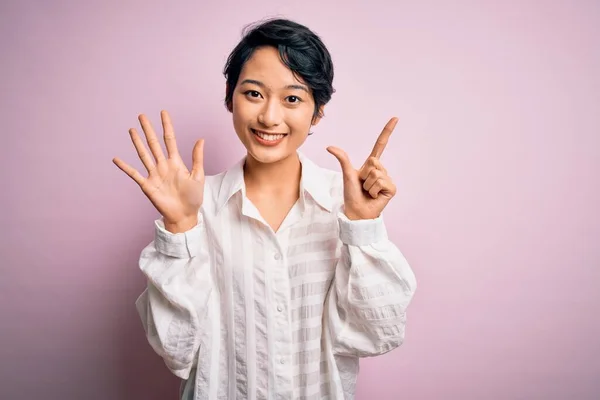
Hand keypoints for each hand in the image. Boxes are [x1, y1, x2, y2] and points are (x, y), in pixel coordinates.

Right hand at [113, 110, 204, 232]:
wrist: (185, 215)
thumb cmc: (193, 198)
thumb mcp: (198, 176)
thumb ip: (197, 158)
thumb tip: (201, 139)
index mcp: (176, 162)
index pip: (170, 140)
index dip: (167, 126)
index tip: (163, 113)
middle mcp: (163, 166)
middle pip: (154, 144)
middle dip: (148, 129)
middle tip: (142, 115)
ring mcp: (154, 175)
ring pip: (144, 154)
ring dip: (137, 142)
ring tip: (132, 130)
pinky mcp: (147, 185)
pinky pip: (134, 174)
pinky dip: (125, 167)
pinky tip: (116, 159)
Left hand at [327, 117, 397, 219]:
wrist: (356, 211)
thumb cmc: (351, 194)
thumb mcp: (347, 173)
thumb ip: (342, 158)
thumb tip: (329, 147)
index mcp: (371, 165)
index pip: (380, 144)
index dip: (387, 131)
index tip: (395, 118)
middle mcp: (381, 170)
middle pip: (374, 161)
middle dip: (364, 174)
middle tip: (362, 185)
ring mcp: (387, 179)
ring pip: (376, 173)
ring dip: (368, 184)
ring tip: (367, 192)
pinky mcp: (391, 188)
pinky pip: (381, 181)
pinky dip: (374, 190)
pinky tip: (374, 196)